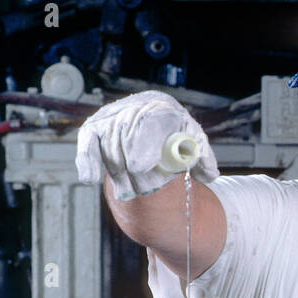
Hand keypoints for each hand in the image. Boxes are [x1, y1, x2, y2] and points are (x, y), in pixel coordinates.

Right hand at [75, 90, 218, 200]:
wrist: (154, 121)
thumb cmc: (177, 135)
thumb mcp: (195, 144)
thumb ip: (203, 159)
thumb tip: (209, 174)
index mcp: (164, 109)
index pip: (150, 122)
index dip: (143, 144)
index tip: (139, 167)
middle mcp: (136, 107)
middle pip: (128, 138)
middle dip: (135, 170)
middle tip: (145, 189)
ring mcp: (114, 116)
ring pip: (110, 147)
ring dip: (120, 174)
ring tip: (132, 189)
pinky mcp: (95, 127)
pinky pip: (88, 143)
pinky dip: (87, 161)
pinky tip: (90, 178)